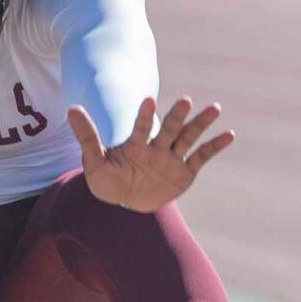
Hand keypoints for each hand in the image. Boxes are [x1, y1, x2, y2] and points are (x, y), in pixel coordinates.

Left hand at [67, 96, 235, 212]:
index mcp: (134, 145)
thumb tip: (71, 108)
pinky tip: (229, 135)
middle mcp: (156, 148)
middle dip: (177, 116)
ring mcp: (171, 159)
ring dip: (200, 124)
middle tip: (186, 100)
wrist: (124, 202)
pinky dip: (214, 147)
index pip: (140, 128)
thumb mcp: (93, 162)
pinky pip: (201, 157)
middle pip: (168, 129)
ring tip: (214, 107)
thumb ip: (86, 136)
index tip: (148, 100)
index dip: (144, 116)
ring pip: (187, 138)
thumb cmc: (107, 181)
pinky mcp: (184, 172)